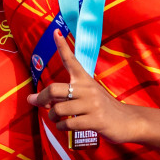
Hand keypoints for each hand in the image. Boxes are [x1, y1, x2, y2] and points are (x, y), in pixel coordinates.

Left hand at [26, 31, 145, 143]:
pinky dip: (61, 127)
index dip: (62, 47)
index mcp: (85, 80)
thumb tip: (32, 99)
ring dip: (52, 117)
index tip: (55, 32)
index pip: (71, 60)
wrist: (128, 121)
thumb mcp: (85, 96)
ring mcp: (92, 104)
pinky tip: (65, 126)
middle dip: (41, 98)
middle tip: (41, 104)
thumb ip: (61, 96)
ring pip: (58, 109)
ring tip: (57, 119)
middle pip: (54, 89)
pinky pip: (68, 124)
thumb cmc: (102, 108)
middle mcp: (88, 89)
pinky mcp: (95, 120)